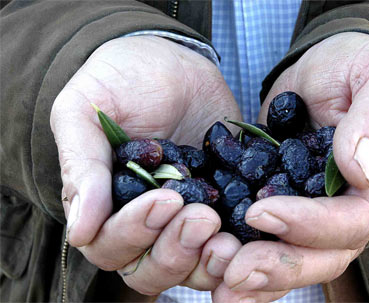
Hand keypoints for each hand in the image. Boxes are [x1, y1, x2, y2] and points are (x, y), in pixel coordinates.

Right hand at [51, 36, 241, 295]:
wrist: (171, 61)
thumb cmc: (119, 81)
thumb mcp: (84, 111)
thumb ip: (81, 166)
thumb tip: (80, 231)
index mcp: (106, 207)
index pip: (110, 245)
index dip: (134, 232)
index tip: (164, 198)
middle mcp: (146, 223)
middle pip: (152, 269)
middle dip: (175, 250)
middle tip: (202, 217)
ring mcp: (186, 218)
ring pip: (192, 267)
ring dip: (208, 261)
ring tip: (226, 238)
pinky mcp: (222, 205)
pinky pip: (231, 243)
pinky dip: (241, 248)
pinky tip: (251, 236)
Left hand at [212, 32, 368, 301]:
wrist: (328, 67)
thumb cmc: (360, 64)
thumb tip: (359, 171)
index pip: (355, 220)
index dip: (311, 225)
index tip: (262, 211)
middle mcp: (355, 207)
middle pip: (326, 255)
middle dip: (280, 265)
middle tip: (235, 271)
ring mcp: (320, 211)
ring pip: (297, 259)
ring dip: (260, 277)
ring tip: (221, 284)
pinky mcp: (288, 205)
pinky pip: (272, 242)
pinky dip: (245, 257)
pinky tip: (215, 269)